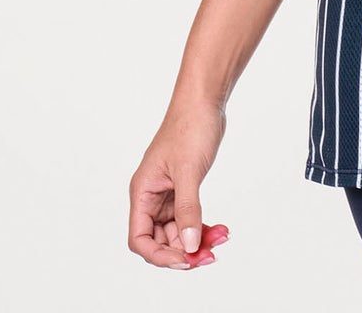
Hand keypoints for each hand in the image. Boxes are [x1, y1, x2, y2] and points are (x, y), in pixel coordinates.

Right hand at [128, 97, 230, 268]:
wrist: (205, 101)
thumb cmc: (190, 127)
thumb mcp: (189, 171)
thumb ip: (188, 209)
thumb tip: (188, 245)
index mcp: (143, 192)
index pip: (139, 238)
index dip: (159, 255)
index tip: (184, 260)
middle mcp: (152, 195)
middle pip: (160, 238)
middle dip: (183, 249)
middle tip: (209, 255)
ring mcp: (168, 192)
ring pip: (177, 229)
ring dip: (196, 238)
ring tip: (221, 238)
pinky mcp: (184, 186)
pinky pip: (189, 216)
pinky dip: (202, 225)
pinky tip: (220, 228)